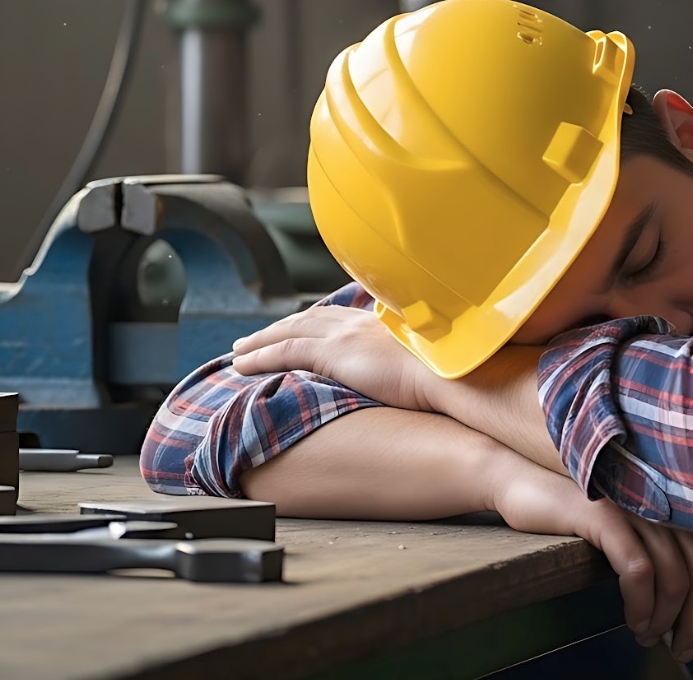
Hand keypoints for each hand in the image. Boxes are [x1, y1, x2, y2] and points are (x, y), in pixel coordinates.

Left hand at [230, 303, 434, 411]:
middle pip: (308, 320)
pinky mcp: (334, 353)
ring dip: (260, 341)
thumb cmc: (450, 376)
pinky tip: (242, 365)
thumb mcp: (430, 362)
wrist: (453, 376)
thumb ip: (414, 361)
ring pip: (289, 333)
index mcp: (382, 322)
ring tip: (240, 351)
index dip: (311, 322)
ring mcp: (346, 335)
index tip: (295, 327)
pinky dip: (260, 357)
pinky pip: (285, 352)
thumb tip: (418, 375)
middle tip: (256, 337)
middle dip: (279, 328)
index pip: (337, 317)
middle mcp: (360, 322)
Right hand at [488, 454, 692, 661]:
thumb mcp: (645, 534)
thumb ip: (677, 557)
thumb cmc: (594, 518)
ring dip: (664, 621)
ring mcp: (639, 507)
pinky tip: (633, 617)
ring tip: (647, 635)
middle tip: (684, 649)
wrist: (532, 486)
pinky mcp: (606, 514)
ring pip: (676, 579)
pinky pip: (638, 569)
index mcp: (687, 506)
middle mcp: (671, 502)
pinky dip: (641, 604)